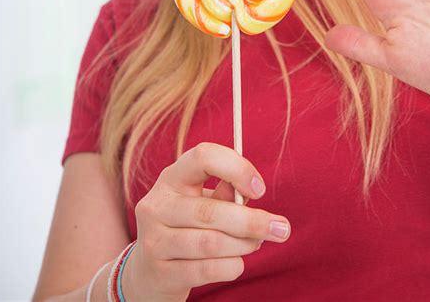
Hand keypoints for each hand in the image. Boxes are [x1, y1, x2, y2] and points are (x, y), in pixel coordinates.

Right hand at [122, 142, 290, 300]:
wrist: (148, 272)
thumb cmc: (187, 227)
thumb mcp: (201, 202)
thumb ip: (225, 194)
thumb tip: (249, 194)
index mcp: (172, 177)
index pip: (203, 156)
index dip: (236, 168)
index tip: (260, 189)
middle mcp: (157, 204)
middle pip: (211, 210)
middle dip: (253, 221)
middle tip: (281, 229)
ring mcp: (154, 239)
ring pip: (212, 242)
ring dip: (244, 245)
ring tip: (255, 244)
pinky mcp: (160, 272)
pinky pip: (207, 270)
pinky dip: (231, 266)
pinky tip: (236, 263)